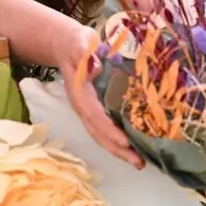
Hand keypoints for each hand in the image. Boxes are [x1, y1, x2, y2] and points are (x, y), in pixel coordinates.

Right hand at [54, 23, 142, 168]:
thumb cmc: (76, 43)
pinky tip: (133, 148)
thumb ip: (85, 53)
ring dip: (119, 151)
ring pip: (101, 136)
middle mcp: (82, 107)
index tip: (125, 141)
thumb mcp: (80, 42)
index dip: (109, 130)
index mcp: (80, 94)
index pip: (94, 116)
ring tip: (139, 163)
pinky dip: (118, 142)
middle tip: (139, 163)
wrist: (65, 45)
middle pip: (98, 133)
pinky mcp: (94, 111)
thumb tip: (95, 67)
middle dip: (118, 149)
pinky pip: (105, 130)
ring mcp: (87, 111)